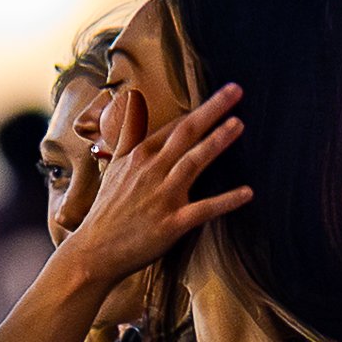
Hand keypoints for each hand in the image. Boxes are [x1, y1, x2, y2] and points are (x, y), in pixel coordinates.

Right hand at [62, 83, 251, 287]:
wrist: (94, 251)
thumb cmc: (106, 212)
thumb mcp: (113, 169)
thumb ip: (128, 138)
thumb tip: (130, 109)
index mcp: (139, 156)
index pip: (173, 127)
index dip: (197, 111)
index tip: (220, 96)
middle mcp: (151, 171)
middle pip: (186, 133)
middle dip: (212, 109)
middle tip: (236, 90)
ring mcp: (162, 196)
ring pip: (194, 161)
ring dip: (217, 141)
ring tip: (239, 124)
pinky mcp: (171, 223)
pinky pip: (204, 209)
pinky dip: (226, 201)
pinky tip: (247, 192)